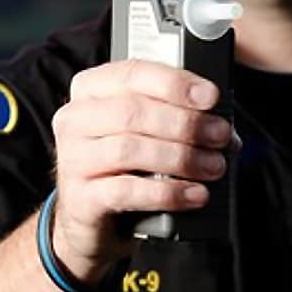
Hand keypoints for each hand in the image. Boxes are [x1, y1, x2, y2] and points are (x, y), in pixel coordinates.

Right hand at [50, 59, 242, 283]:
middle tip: (219, 135)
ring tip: (213, 166)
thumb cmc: (122, 163)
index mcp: (91, 89)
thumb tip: (219, 121)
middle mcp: (75, 119)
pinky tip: (193, 194)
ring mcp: (72, 159)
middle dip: (185, 123)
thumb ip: (172, 114)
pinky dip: (167, 192)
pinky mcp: (80, 199)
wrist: (90, 217)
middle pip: (132, 112)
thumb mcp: (140, 130)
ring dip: (180, 157)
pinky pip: (126, 192)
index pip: (132, 74)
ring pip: (129, 149)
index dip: (174, 83)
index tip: (210, 96)